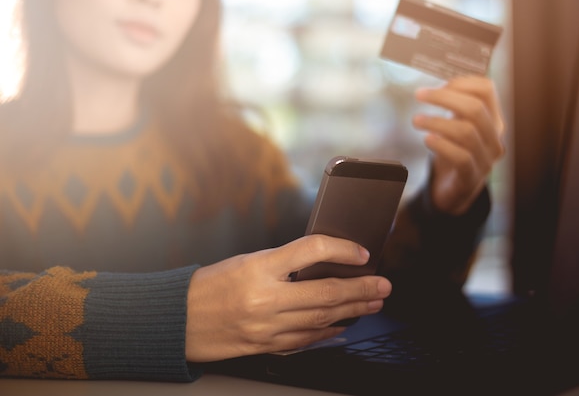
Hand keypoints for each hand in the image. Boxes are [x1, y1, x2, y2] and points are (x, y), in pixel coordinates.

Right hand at [185, 235, 391, 361]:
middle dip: (362, 288)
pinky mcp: (266, 346)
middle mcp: (266, 298)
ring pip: (323, 319)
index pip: (312, 250)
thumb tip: (322, 264)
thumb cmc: (210, 286)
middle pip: (326, 291)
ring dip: (353, 311)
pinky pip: (306, 340)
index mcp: (259, 267)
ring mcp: (267, 326)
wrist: (179, 320)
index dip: (342, 248)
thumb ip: (284, 263)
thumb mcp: (247, 261)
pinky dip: (329, 333)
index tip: (361, 251)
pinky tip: (344, 326)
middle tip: (383, 285)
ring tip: (372, 304)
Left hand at [413, 75, 504, 214]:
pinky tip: (427, 139)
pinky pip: (460, 157)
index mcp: (493, 119)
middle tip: (420, 95)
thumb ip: (454, 106)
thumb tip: (437, 84)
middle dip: (444, 97)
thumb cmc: (455, 151)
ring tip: (416, 120)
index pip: (487, 90)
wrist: (454, 190)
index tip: (440, 85)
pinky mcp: (471, 177)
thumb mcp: (457, 125)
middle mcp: (494, 138)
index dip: (461, 82)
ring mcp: (485, 159)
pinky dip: (441, 145)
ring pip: (466, 132)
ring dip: (437, 122)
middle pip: (475, 108)